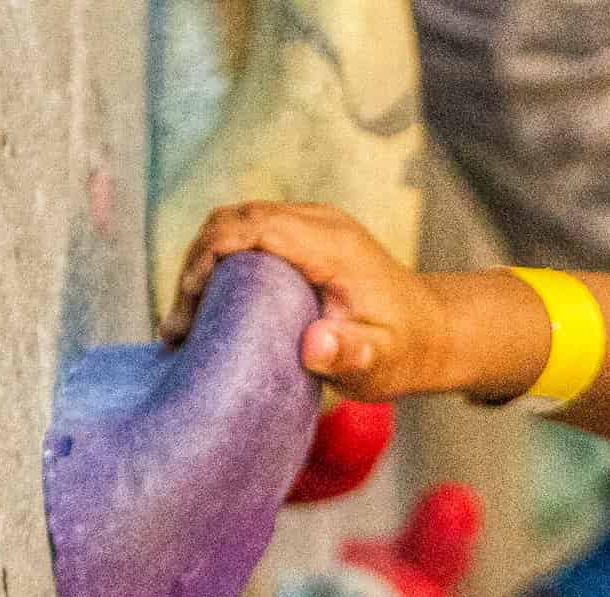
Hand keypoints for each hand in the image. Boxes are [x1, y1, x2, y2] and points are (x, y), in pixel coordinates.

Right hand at [162, 202, 446, 400]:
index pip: (254, 228)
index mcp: (332, 245)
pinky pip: (247, 236)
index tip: (188, 305)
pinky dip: (219, 265)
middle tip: (178, 328)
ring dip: (201, 266)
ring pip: (233, 225)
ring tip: (184, 325)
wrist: (430, 331)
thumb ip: (352, 354)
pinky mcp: (301, 236)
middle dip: (194, 265)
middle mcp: (318, 222)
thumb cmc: (404, 350)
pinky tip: (207, 310)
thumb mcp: (382, 363)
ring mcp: (309, 224)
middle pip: (233, 220)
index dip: (209, 256)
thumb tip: (314, 346)